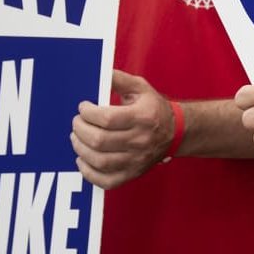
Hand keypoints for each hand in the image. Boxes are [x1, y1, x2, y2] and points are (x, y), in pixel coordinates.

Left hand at [71, 70, 175, 189]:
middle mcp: (140, 141)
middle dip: (80, 130)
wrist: (177, 132)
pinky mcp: (133, 174)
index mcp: (142, 117)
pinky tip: (83, 160)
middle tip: (76, 122)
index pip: (107, 119)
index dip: (88, 113)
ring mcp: (137, 160)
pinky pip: (107, 181)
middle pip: (100, 140)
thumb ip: (119, 79)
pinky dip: (89, 173)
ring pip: (100, 161)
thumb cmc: (154, 108)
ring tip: (76, 138)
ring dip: (80, 149)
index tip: (83, 107)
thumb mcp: (141, 88)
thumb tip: (100, 72)